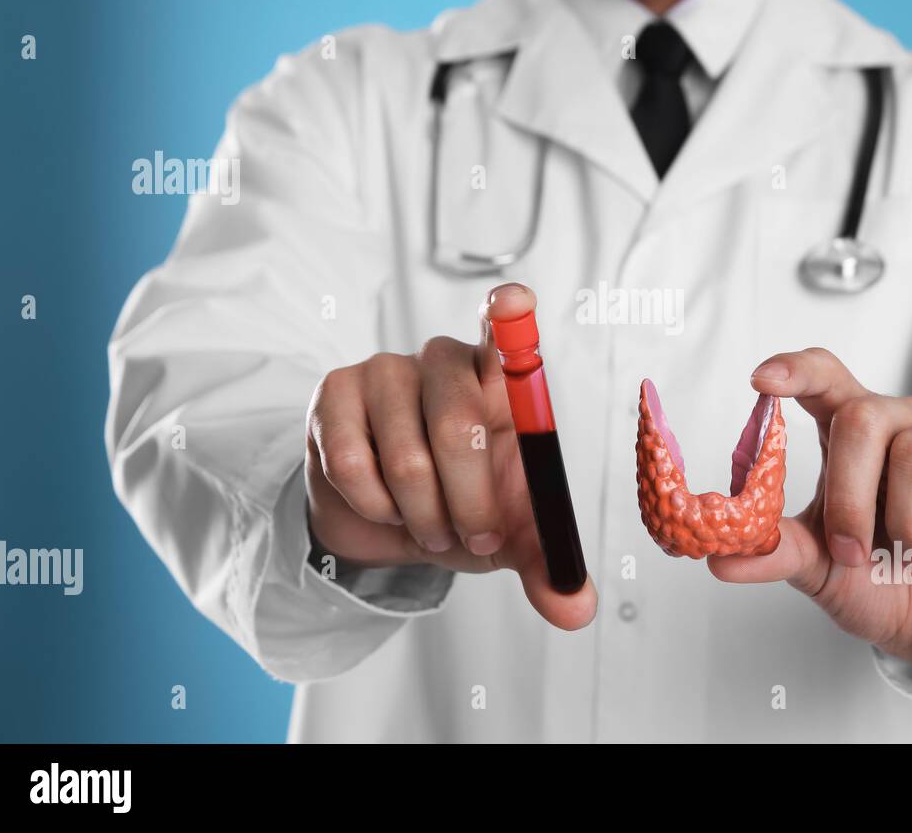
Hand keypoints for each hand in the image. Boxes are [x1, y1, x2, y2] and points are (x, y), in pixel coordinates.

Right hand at [304, 283, 596, 630]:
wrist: (389, 526)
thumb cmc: (462, 509)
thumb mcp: (511, 537)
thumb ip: (547, 567)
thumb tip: (576, 610)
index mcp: (502, 381)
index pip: (506, 332)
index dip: (509, 314)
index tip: (514, 302)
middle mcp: (446, 362)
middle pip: (459, 420)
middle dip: (469, 500)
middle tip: (471, 536)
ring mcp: (387, 371)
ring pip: (408, 456)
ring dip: (421, 515)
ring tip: (427, 525)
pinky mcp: (335, 392)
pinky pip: (354, 462)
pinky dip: (376, 507)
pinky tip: (382, 505)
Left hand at [709, 348, 911, 676]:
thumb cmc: (881, 583)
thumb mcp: (819, 570)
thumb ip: (775, 552)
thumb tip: (719, 558)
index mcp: (855, 434)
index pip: (826, 376)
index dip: (796, 369)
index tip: (761, 381)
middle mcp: (908, 424)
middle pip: (864, 415)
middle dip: (848, 493)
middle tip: (853, 549)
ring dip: (906, 519)